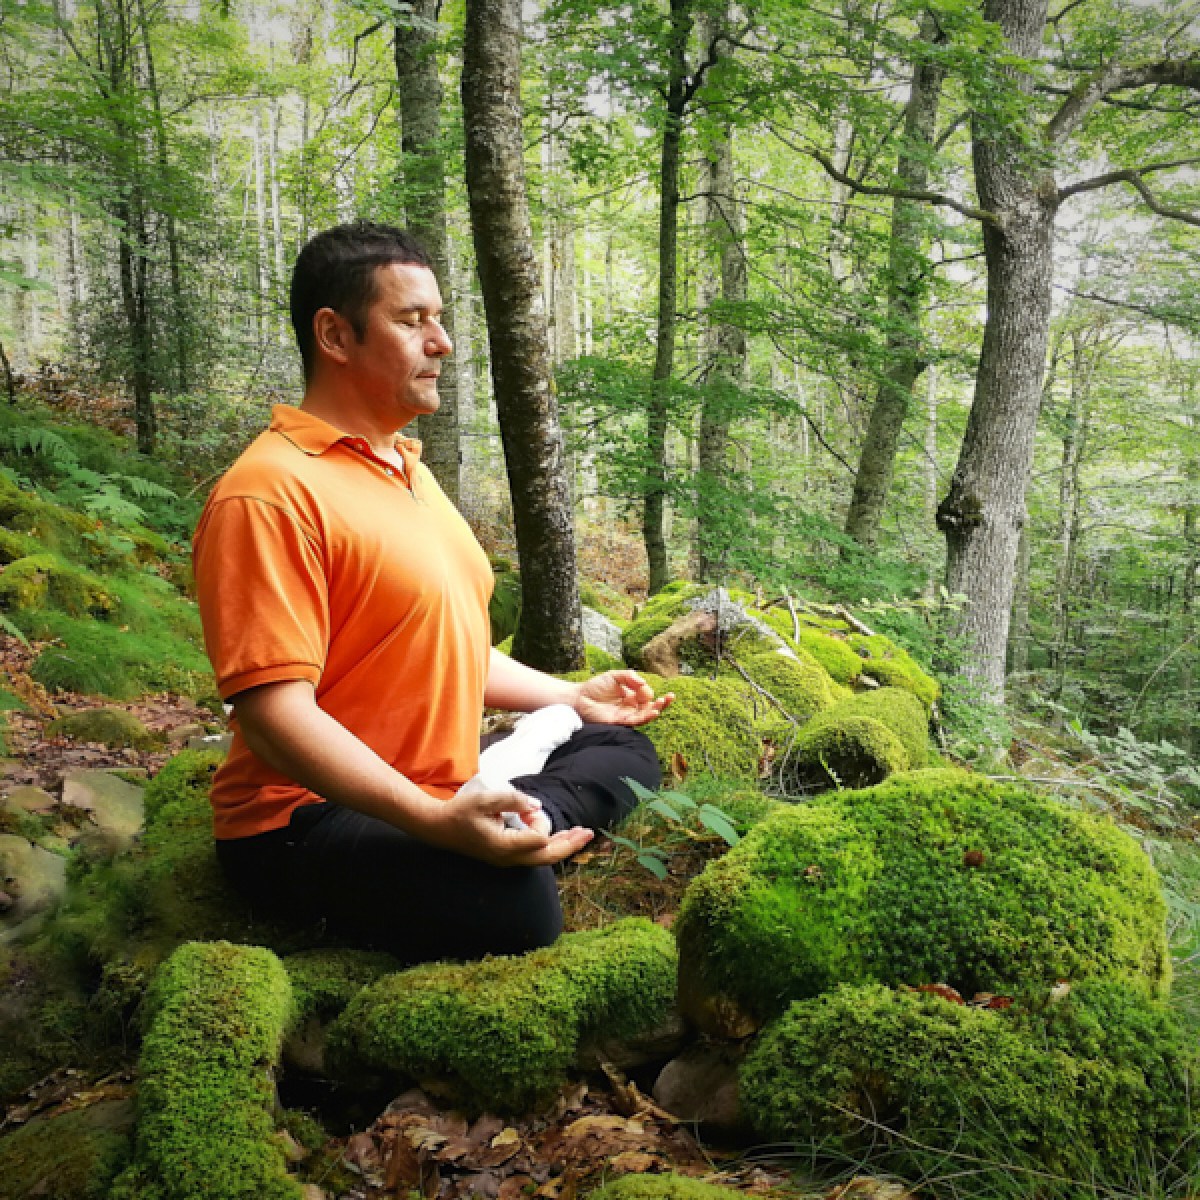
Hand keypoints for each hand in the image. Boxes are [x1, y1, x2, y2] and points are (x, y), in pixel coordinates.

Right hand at [421, 777, 592, 866]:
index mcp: (503, 846)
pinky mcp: (506, 857)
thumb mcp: (485, 799)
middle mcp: (508, 858)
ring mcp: (507, 860)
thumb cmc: (460, 812)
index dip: (539, 822)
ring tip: (581, 835)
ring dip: (562, 846)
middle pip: (547, 857)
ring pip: (542, 859)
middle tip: (589, 833)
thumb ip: (512, 799)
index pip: (537, 840)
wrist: (439, 828)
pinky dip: (549, 846)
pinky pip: (534, 856)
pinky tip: (560, 837)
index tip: (527, 808)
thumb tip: (536, 805)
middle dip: (570, 845)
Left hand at [575, 669, 673, 726]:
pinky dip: (645, 717)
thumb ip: (629, 676)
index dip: (647, 691)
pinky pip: (636, 721)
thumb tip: (644, 683)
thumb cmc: (595, 686)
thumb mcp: (614, 676)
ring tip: (662, 703)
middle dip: (662, 703)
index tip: (641, 685)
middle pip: (650, 707)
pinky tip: (653, 712)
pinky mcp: (620, 722)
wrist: (579, 698)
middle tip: (670, 697)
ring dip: (656, 710)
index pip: (646, 695)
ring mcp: (626, 715)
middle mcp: (630, 707)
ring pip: (646, 715)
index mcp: (631, 696)